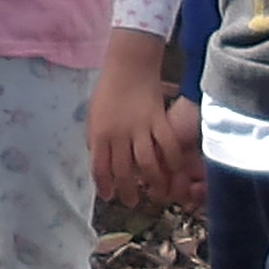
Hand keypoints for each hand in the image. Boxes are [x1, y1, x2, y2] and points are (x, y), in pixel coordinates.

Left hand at [90, 40, 198, 212]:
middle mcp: (119, 135)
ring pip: (147, 164)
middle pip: (124, 171)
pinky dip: (173, 161)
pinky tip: (175, 171)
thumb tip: (99, 160)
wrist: (128, 66)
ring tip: (155, 194)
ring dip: (152, 183)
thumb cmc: (108, 90)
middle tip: (132, 202)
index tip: (108, 196)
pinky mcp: (159, 121)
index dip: (104, 186)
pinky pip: (168, 146)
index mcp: (100, 133)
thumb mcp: (93, 116)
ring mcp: (141, 128)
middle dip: (128, 191)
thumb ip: (96, 139)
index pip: (100, 168)